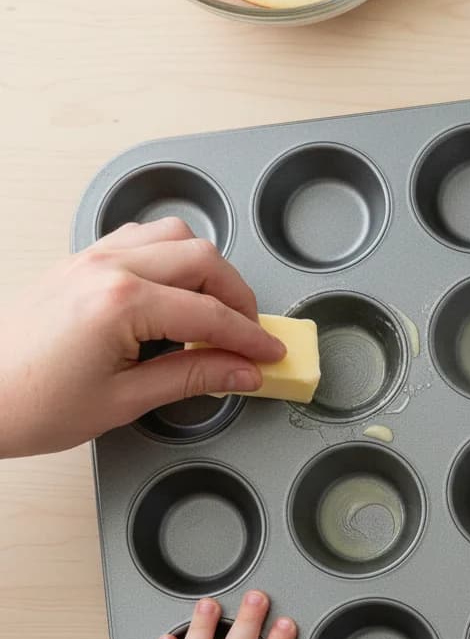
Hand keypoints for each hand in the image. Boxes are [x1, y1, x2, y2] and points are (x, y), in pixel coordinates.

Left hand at [0, 218, 284, 456]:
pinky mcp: (81, 261)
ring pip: (176, 235)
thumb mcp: (124, 400)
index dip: (249, 338)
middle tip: (249, 335)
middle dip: (238, 296)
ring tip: (215, 308)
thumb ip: (193, 378)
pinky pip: (142, 237)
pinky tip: (175, 289)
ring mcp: (92, 257)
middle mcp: (108, 268)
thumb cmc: (31, 403)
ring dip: (207, 268)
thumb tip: (241, 372)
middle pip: (203, 259)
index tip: (269, 355)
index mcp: (120, 302)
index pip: (210, 313)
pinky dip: (171, 255)